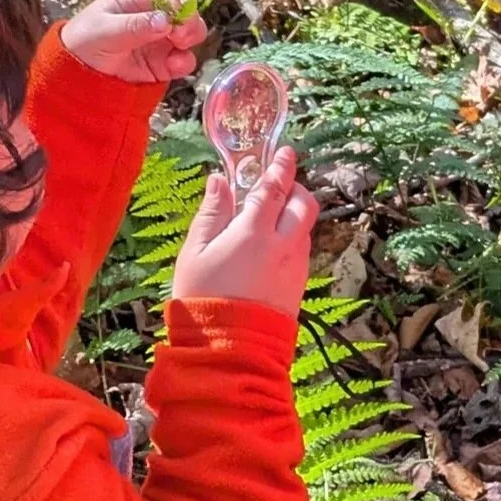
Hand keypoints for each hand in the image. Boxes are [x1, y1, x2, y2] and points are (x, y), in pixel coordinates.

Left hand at [62, 0, 204, 85]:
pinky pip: (183, 60)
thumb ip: (135, 25)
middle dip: (189, 23)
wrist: (73, 74)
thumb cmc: (84, 41)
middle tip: (181, 36)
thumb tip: (166, 20)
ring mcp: (160, 41)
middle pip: (186, 13)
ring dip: (191, 41)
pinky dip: (184, 63)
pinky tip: (174, 66)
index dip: (176, 7)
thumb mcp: (104, 30)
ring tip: (179, 48)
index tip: (174, 21)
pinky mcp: (163, 63)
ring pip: (190, 36)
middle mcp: (154, 17)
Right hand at [171, 148, 318, 316]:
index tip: (284, 152)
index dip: (281, 166)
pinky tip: (269, 247)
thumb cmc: (204, 298)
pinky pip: (301, 249)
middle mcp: (283, 245)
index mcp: (255, 231)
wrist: (230, 348)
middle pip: (304, 203)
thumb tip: (219, 181)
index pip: (275, 187)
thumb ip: (211, 213)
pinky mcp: (298, 284)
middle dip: (295, 188)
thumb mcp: (195, 252)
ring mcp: (295, 265)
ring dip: (293, 214)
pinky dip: (291, 237)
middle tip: (277, 185)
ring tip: (268, 217)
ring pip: (305, 227)